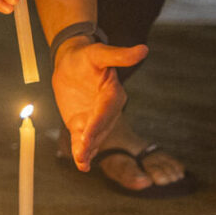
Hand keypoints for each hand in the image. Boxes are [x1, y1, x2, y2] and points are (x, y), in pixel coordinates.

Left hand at [50, 36, 145, 169]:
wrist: (72, 63)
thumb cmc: (87, 56)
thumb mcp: (98, 52)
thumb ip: (118, 55)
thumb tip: (143, 50)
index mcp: (113, 94)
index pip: (106, 111)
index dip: (98, 123)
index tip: (88, 134)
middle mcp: (107, 109)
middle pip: (101, 128)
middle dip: (92, 140)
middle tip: (83, 152)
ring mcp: (95, 118)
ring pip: (93, 137)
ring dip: (87, 150)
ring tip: (81, 162)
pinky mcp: (83, 123)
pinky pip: (83, 139)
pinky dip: (82, 152)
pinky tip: (81, 164)